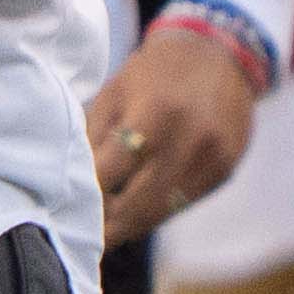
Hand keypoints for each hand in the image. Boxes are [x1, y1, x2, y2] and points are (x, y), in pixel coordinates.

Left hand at [86, 22, 258, 247]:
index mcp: (155, 113)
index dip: (87, 198)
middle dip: (109, 226)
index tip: (67, 213)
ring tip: (107, 234)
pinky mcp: (226, 169)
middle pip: (139, 203)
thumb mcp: (115, 92)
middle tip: (86, 239)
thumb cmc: (154, 72)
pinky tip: (137, 215)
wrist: (219, 53)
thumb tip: (72, 183)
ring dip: (132, 226)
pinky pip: (186, 202)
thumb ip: (94, 137)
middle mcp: (190, 139)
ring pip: (164, 211)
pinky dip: (159, 211)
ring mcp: (213, 158)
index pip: (111, 173)